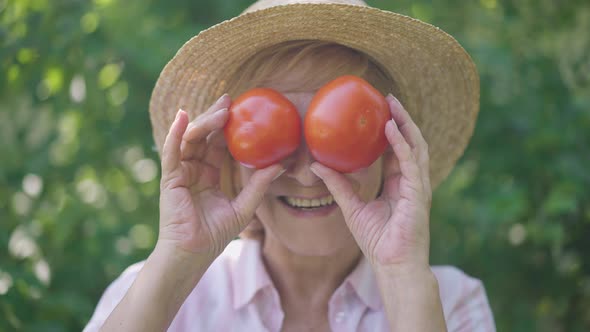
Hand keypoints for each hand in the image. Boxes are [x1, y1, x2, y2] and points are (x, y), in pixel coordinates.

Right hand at [158, 94, 283, 258]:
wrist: (195, 253)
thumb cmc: (216, 234)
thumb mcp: (244, 206)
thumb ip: (259, 185)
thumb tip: (281, 165)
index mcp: (208, 174)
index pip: (218, 144)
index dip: (228, 126)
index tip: (241, 109)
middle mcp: (194, 169)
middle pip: (203, 136)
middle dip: (215, 116)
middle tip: (231, 99)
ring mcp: (181, 172)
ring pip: (190, 138)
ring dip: (204, 121)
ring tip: (221, 110)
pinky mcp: (170, 178)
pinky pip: (172, 151)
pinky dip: (175, 132)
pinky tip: (183, 116)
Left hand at [310, 94, 431, 269]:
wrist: (392, 264)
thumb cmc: (376, 241)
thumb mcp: (351, 207)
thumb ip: (338, 185)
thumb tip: (315, 165)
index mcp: (399, 184)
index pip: (397, 151)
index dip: (390, 131)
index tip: (378, 112)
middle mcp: (411, 181)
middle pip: (410, 142)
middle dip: (401, 119)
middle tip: (387, 99)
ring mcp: (417, 185)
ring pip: (416, 146)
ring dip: (405, 123)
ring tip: (392, 105)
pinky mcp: (418, 192)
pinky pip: (410, 161)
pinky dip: (401, 143)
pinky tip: (389, 128)